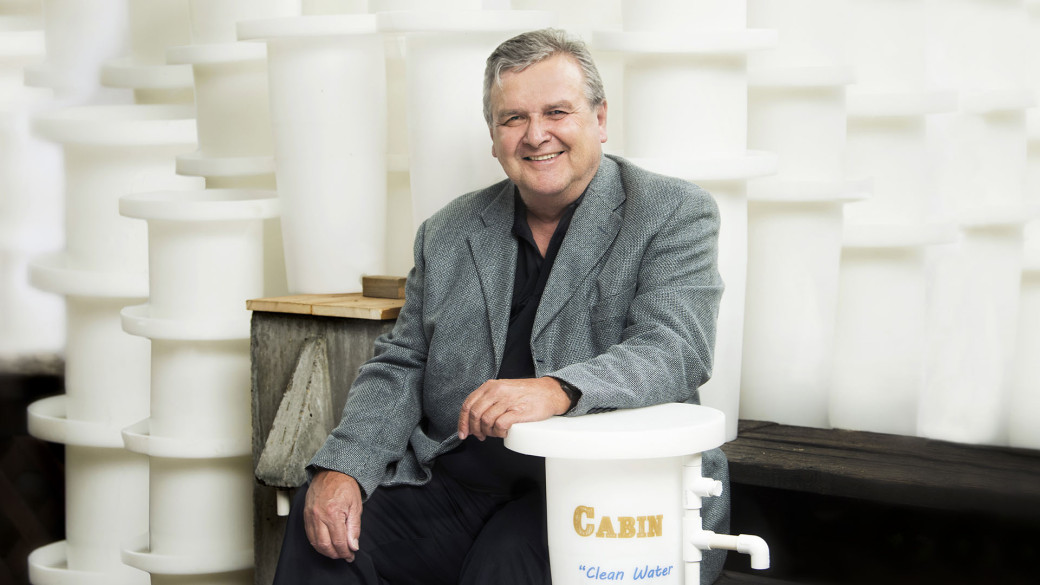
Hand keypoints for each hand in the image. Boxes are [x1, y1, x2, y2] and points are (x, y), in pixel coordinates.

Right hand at [303, 469, 362, 560]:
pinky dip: (317, 543)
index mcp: (333, 513)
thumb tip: (353, 546)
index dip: (346, 552)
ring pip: (315, 542)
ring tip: (336, 551)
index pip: (339, 542)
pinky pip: (309, 534)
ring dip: (326, 551)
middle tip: (344, 555)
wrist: (332, 472)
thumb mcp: (356, 506)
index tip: (351, 556)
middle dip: (336, 554)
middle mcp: (319, 516)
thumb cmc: (346, 486)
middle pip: (325, 545)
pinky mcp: (305, 515)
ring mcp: (310, 516)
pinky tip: (325, 544)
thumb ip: (354, 528)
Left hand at [457, 377, 571, 439]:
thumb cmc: (526, 394)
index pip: (468, 404)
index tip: (463, 433)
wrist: (549, 392)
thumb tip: (472, 421)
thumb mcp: (503, 389)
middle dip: (474, 429)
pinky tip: (504, 432)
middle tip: (480, 436)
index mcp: (490, 386)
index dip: (462, 421)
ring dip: (488, 432)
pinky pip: (500, 425)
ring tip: (496, 433)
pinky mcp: (518, 411)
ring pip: (486, 421)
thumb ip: (488, 401)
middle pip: (475, 414)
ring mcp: (507, 401)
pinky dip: (499, 432)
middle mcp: (497, 391)